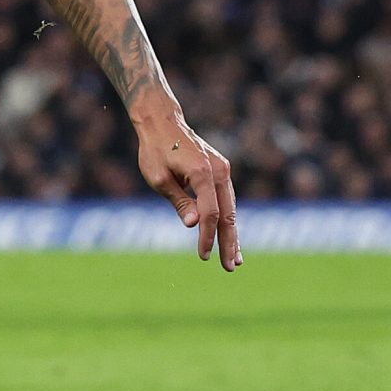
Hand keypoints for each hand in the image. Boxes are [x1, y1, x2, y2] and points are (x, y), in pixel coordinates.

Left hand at [133, 100, 239, 269]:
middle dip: (229, 242)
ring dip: (232, 234)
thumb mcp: (159, 178)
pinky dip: (228, 219)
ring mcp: (223, 170)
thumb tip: (194, 225)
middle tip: (230, 267)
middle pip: (228, 214)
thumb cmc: (155, 150)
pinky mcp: (221, 171)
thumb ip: (179, 201)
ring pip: (231, 208)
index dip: (207, 236)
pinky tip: (229, 236)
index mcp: (203, 173)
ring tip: (235, 259)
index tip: (202, 256)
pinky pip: (227, 200)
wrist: (162, 123)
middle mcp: (219, 171)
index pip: (210, 213)